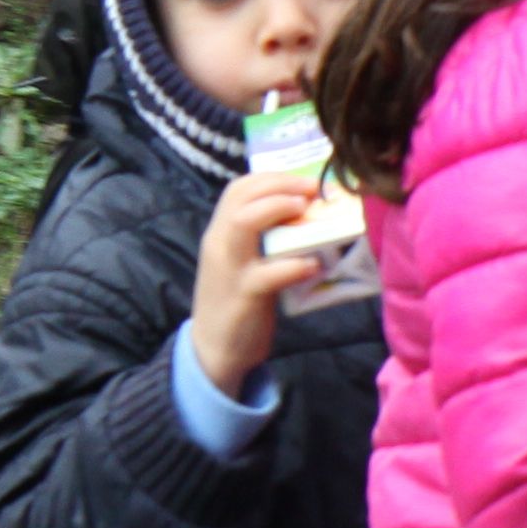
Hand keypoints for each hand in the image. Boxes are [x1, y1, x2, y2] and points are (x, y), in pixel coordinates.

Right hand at [190, 164, 328, 400]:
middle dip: (281, 184)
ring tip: (307, 210)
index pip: (238, 188)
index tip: (305, 180)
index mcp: (219, 233)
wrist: (212, 349)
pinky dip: (295, 264)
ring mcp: (229, 268)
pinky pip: (268, 273)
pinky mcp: (243, 295)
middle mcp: (219, 243)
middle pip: (242, 197)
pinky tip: (314, 265)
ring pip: (244, 223)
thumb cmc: (235, 300)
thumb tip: (308, 215)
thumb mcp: (243, 261)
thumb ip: (264, 238)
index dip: (274, 178)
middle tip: (314, 189)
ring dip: (280, 209)